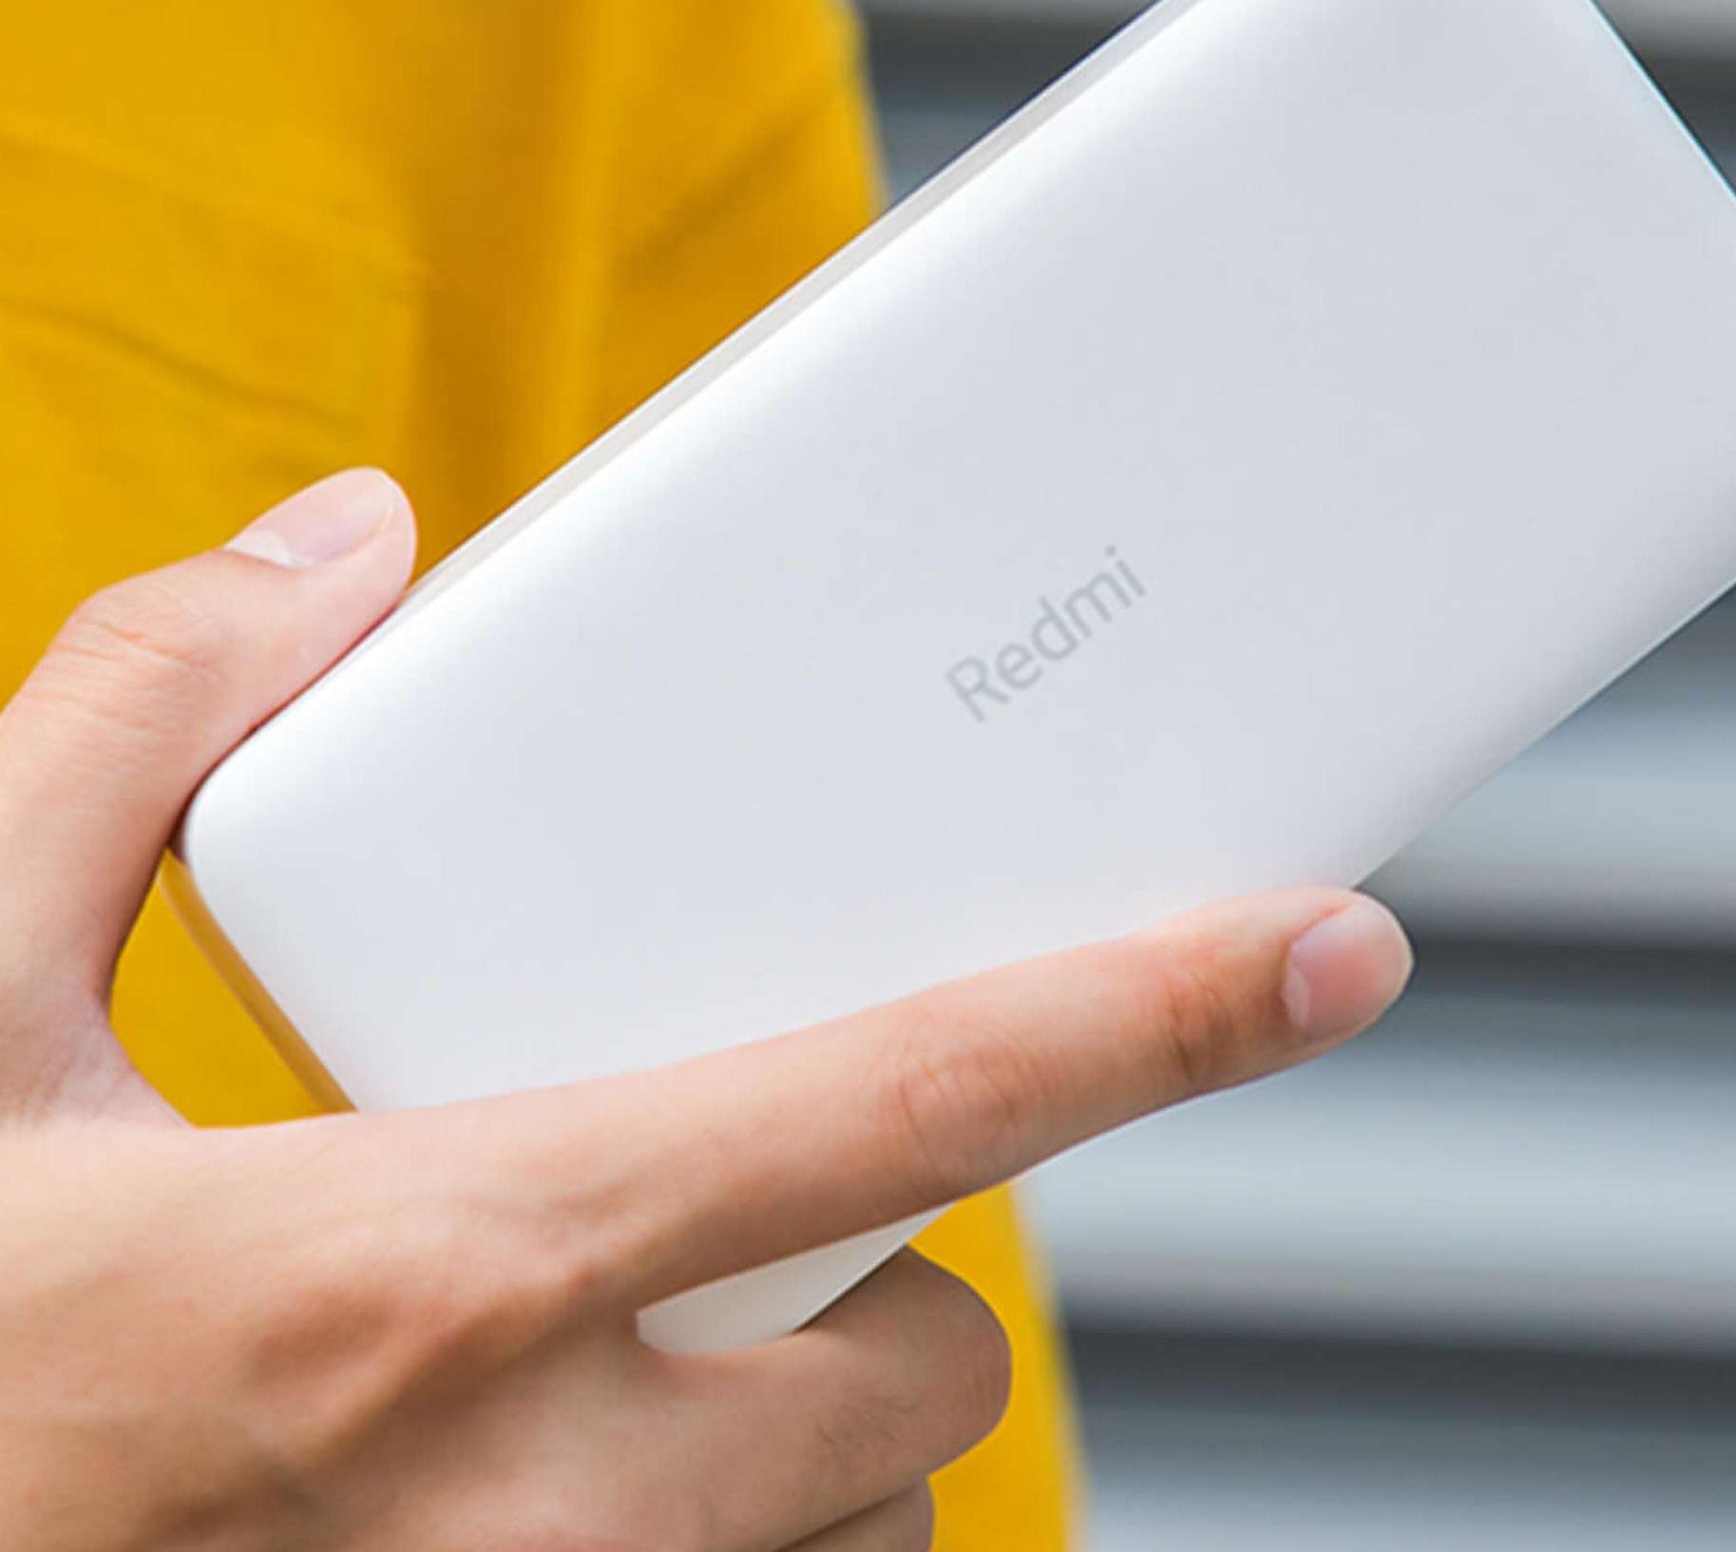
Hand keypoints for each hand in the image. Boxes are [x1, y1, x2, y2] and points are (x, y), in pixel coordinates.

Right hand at [0, 469, 1411, 1550]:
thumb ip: (143, 732)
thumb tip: (339, 547)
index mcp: (425, 1273)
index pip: (904, 1110)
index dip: (1150, 1015)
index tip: (1328, 948)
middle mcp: (532, 1515)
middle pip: (927, 1369)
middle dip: (893, 1272)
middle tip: (735, 1188)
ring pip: (854, 1546)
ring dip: (804, 1430)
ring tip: (622, 1348)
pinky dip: (735, 1548)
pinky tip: (567, 1479)